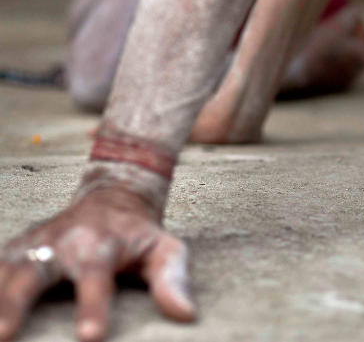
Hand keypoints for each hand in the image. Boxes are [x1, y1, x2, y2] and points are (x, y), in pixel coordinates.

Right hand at [0, 186, 194, 341]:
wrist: (114, 196)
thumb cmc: (140, 234)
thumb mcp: (166, 250)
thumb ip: (173, 280)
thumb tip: (186, 315)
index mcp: (102, 243)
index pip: (96, 277)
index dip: (92, 307)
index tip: (90, 338)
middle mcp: (64, 241)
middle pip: (35, 271)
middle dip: (16, 303)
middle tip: (4, 335)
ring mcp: (36, 242)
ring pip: (8, 269)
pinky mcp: (18, 247)